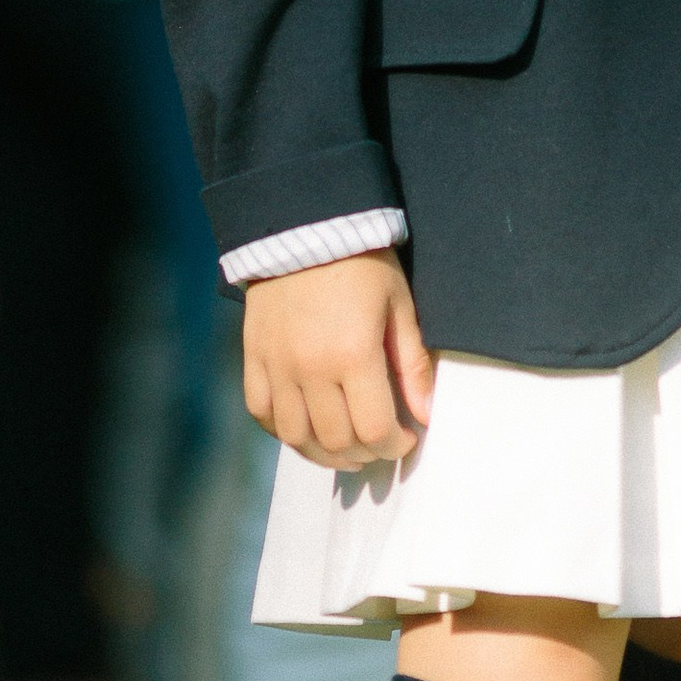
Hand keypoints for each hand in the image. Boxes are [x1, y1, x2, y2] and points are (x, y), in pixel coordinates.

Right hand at [242, 251, 434, 468]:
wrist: (306, 224)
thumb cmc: (362, 262)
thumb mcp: (399, 305)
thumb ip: (413, 364)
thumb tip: (425, 415)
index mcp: (353, 354)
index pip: (374, 429)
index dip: (395, 445)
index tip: (406, 439)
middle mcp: (310, 369)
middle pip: (336, 440)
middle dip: (366, 452)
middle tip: (381, 444)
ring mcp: (277, 367)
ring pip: (296, 438)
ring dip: (325, 455)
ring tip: (348, 451)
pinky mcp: (255, 359)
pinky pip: (262, 414)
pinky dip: (284, 432)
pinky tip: (306, 431)